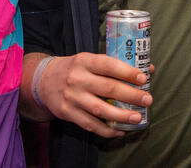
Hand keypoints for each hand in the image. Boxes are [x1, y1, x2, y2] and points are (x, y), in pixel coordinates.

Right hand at [34, 53, 151, 136]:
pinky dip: (107, 130)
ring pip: (100, 109)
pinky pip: (90, 124)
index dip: (127, 72)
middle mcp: (77, 78)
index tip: (143, 78)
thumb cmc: (74, 69)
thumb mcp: (89, 60)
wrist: (44, 80)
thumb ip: (114, 65)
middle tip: (147, 99)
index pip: (108, 65)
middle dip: (130, 95)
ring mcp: (72, 97)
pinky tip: (120, 130)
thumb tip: (147, 69)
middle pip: (108, 88)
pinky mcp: (68, 113)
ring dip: (121, 115)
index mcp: (85, 61)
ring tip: (137, 117)